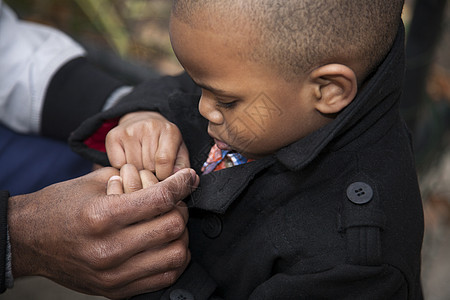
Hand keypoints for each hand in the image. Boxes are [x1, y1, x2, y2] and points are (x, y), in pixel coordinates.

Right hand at [8, 167, 198, 298]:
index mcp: (102, 216)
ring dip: (181, 236)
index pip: (160, 199)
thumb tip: (170, 178)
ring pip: (175, 255)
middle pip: (172, 227)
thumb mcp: (92, 182)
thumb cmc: (60, 207)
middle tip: (174, 202)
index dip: (181, 184)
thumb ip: (134, 178)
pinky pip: (163, 277)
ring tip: (170, 224)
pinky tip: (164, 245)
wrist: (29, 241)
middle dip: (181, 209)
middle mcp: (109, 248)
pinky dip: (172, 259)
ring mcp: (113, 274)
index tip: (188, 178)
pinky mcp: (115, 290)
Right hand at [106, 111, 189, 179]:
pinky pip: (118, 165)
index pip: (164, 161)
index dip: (163, 175)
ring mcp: (129, 130)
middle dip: (151, 173)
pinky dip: (123, 168)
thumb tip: (181, 177)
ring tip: (142, 163)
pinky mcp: (113, 135)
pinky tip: (130, 159)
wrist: (143, 122)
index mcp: (169, 130)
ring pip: (132, 167)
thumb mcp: (179, 153)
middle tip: (152, 167)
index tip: (163, 175)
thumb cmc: (164, 143)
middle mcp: (149, 126)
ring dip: (137, 172)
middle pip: (148, 166)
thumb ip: (182, 167)